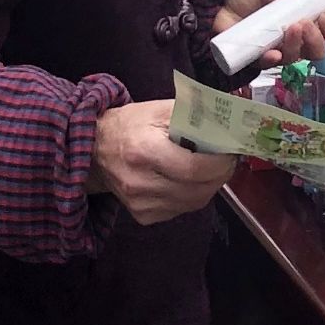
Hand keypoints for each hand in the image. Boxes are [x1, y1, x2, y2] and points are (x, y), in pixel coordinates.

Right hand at [91, 99, 236, 223]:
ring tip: (209, 168)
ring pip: (194, 202)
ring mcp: (141, 203)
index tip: (230, 152)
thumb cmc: (129, 125)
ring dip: (209, 186)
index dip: (220, 163)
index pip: (194, 168)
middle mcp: (140, 182)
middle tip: (226, 159)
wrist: (94, 151)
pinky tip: (187, 181)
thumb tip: (226, 122)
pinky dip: (192, 196)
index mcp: (144, 151)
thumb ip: (193, 114)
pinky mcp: (143, 216)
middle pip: (198, 188)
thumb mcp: (158, 109)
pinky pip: (181, 210)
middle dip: (220, 174)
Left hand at [215, 0, 324, 66]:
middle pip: (316, 50)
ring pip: (295, 57)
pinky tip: (273, 53)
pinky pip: (269, 65)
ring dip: (297, 45)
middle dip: (317, 40)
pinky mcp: (257, 59)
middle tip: (306, 24)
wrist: (218, 8)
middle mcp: (294, 40)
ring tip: (292, 28)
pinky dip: (273, 59)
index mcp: (302, 22)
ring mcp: (277, 51)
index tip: (324, 15)